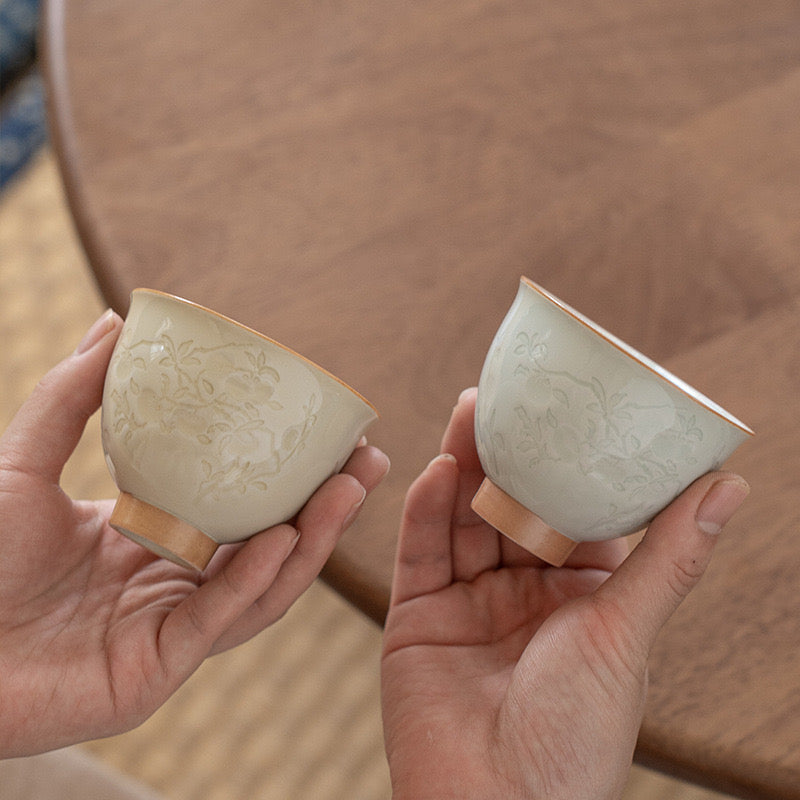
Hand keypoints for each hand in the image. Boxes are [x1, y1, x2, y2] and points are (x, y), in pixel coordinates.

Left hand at [0, 310, 388, 757]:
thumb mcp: (24, 461)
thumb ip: (71, 395)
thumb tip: (115, 320)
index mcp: (158, 539)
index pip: (242, 507)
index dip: (291, 474)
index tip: (331, 431)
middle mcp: (176, 583)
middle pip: (271, 546)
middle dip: (327, 507)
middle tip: (368, 460)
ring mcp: (172, 629)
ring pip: (263, 586)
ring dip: (312, 541)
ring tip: (349, 489)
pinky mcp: (157, 669)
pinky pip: (217, 622)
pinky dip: (253, 581)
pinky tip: (282, 538)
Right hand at [381, 388, 747, 799]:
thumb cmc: (573, 738)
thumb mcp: (626, 633)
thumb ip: (667, 557)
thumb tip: (729, 485)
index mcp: (577, 597)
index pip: (571, 512)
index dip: (568, 463)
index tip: (568, 411)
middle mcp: (521, 593)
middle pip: (508, 507)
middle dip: (506, 453)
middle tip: (504, 396)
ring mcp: (467, 603)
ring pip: (461, 519)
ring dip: (462, 466)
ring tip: (470, 413)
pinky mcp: (417, 618)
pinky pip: (420, 554)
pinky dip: (426, 511)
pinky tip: (438, 470)